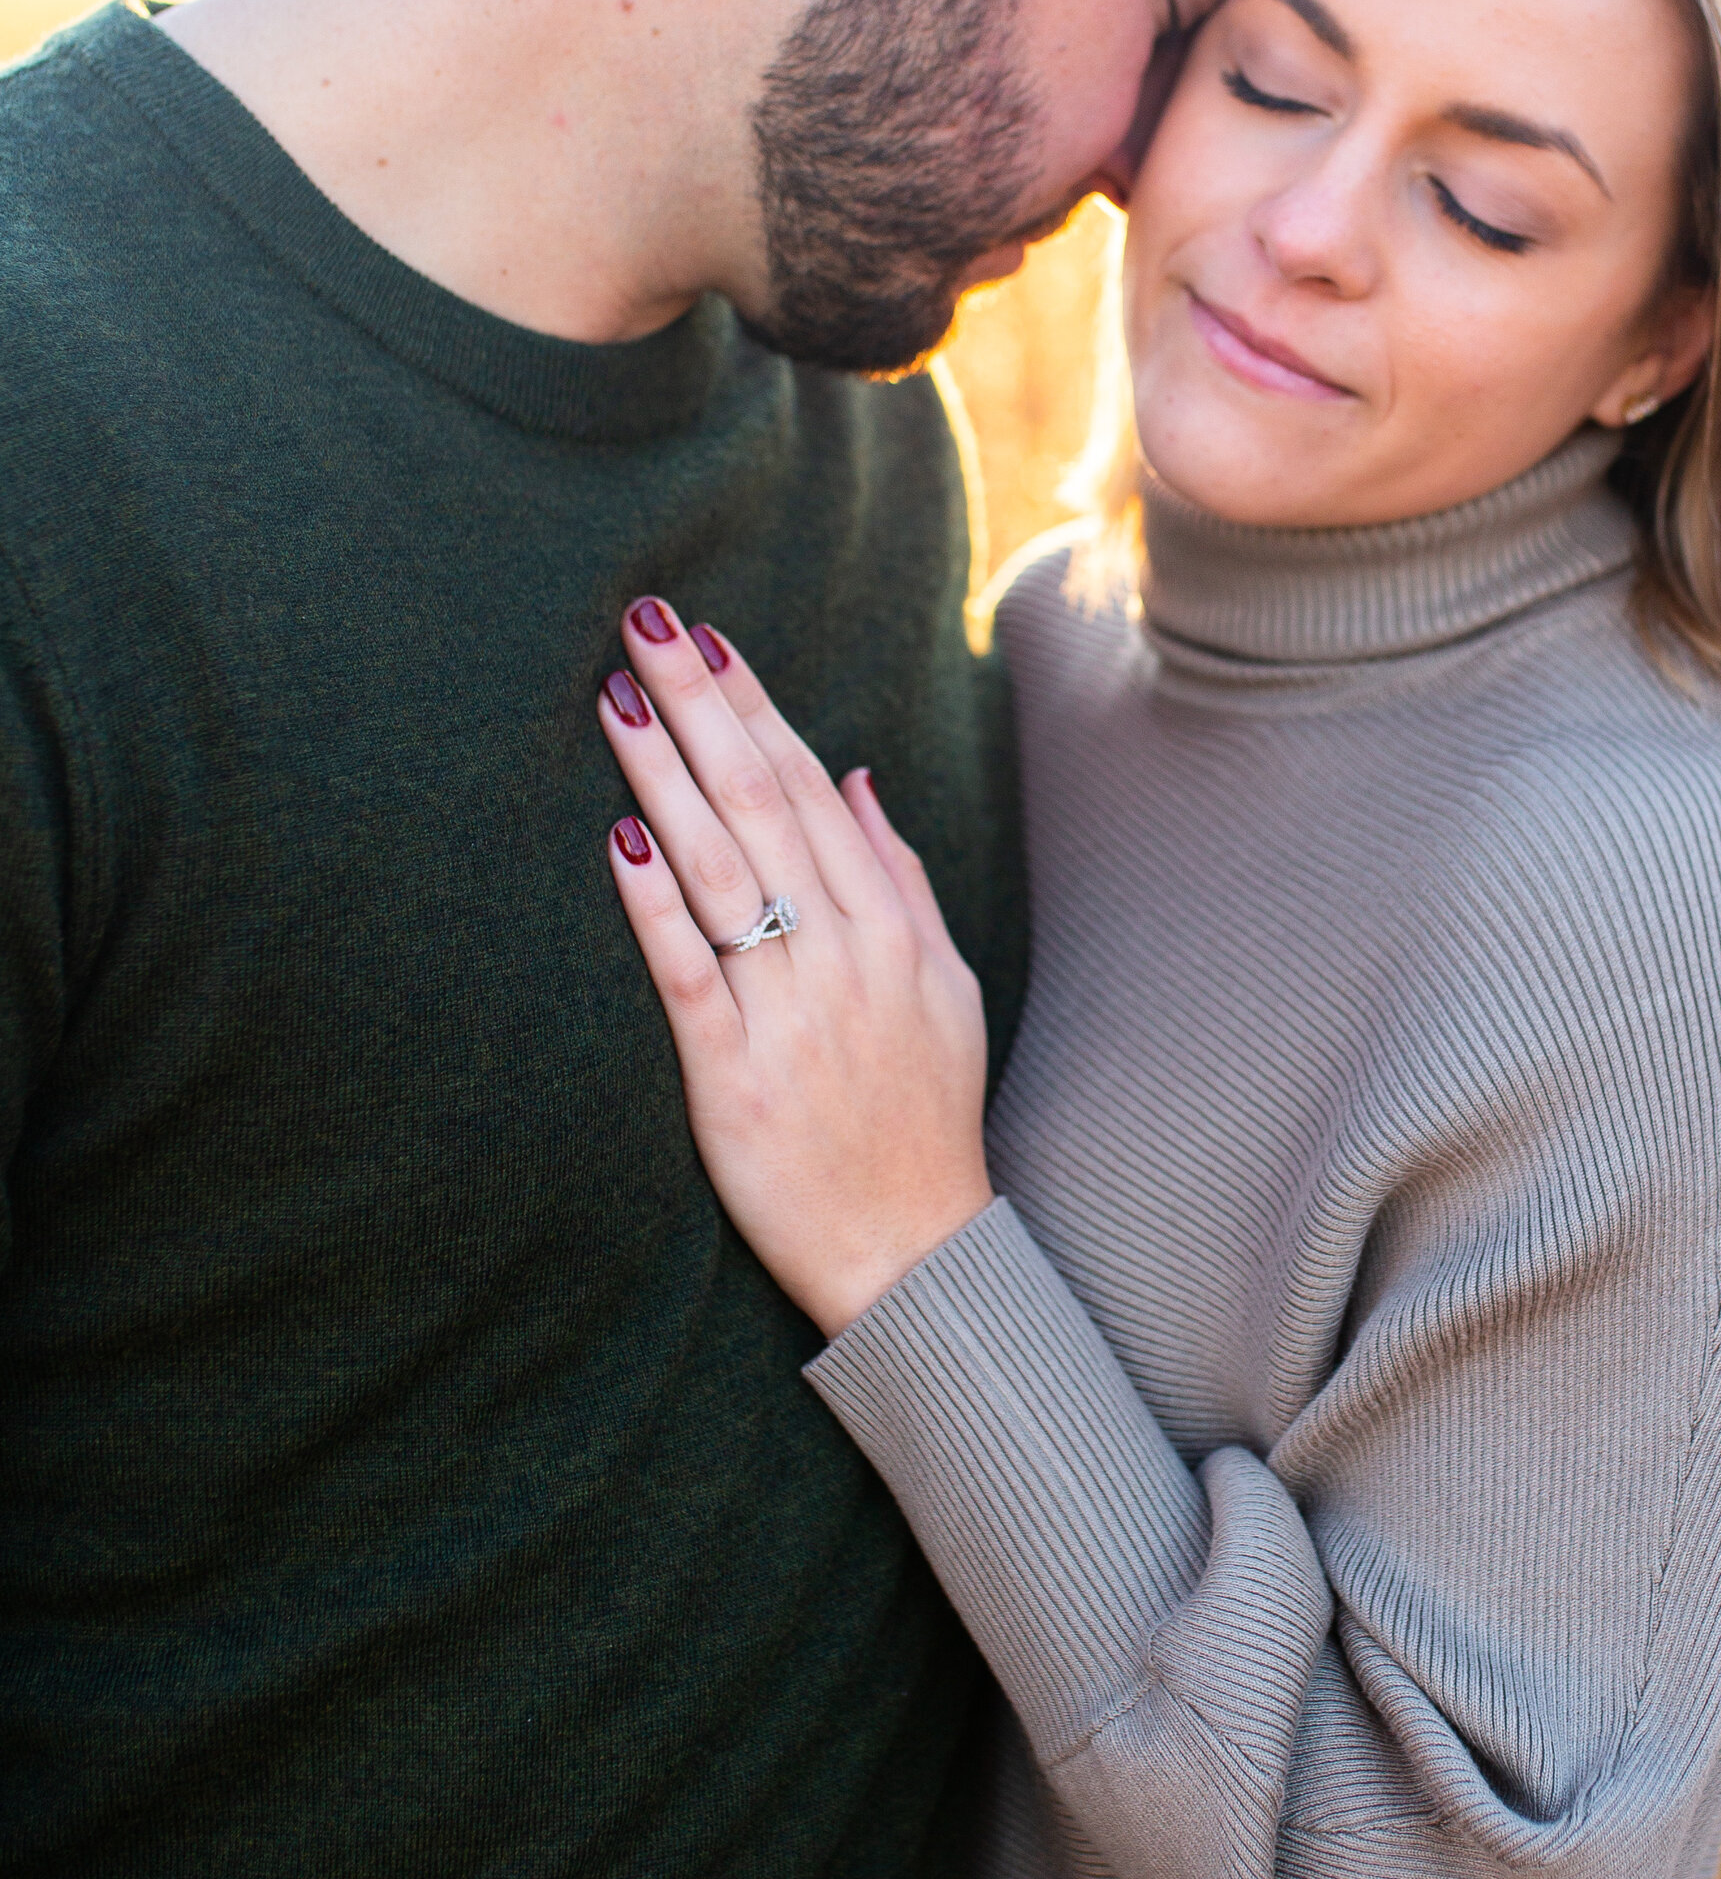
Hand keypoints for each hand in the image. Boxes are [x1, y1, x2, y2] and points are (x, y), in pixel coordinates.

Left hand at [595, 602, 992, 1340]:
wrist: (915, 1254)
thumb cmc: (926, 1119)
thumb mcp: (947, 988)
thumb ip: (901, 879)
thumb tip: (856, 778)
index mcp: (889, 930)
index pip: (810, 789)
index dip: (754, 708)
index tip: (707, 640)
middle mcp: (842, 956)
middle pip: (761, 805)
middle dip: (700, 707)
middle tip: (644, 625)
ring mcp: (789, 1014)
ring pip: (721, 870)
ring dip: (664, 776)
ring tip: (614, 700)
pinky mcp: (734, 1077)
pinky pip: (689, 972)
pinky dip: (655, 904)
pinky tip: (619, 840)